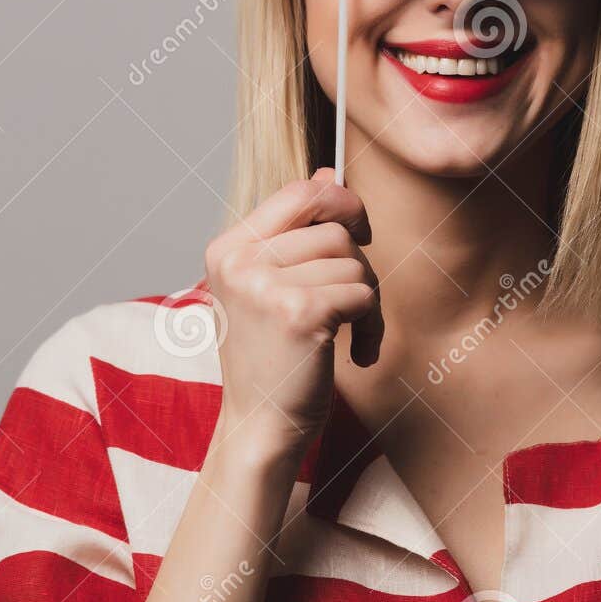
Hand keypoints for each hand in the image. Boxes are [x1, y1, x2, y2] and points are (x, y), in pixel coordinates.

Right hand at [204, 168, 383, 459]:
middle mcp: (239, 262)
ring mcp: (265, 287)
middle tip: (358, 302)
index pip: (298, 193)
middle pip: (334, 230)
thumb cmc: (272, 360)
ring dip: (369, 301)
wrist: (260, 427)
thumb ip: (296, 231)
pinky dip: (372, 326)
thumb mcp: (273, 287)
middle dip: (360, 266)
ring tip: (353, 335)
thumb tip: (328, 174)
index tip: (361, 229)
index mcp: (227, 249)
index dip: (341, 201)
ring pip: (354, 263)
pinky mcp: (298, 313)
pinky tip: (358, 353)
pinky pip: (363, 295)